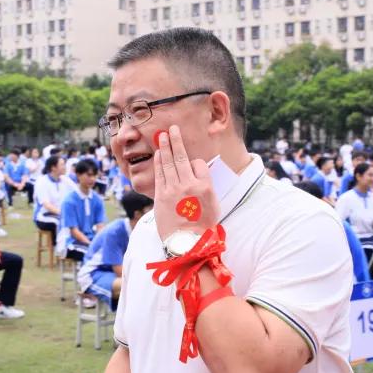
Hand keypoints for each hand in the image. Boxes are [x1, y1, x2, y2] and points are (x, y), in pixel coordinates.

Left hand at [152, 126, 219, 240]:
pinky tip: (158, 154)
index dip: (195, 162)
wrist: (187, 243)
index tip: (193, 164)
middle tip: (171, 128)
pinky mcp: (161, 196)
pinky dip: (158, 163)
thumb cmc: (203, 226)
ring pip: (168, 163)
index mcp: (205, 187)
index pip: (199, 164)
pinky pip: (159, 174)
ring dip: (164, 147)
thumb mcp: (214, 205)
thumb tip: (200, 174)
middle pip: (181, 157)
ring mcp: (173, 190)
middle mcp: (189, 185)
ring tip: (162, 136)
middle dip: (176, 140)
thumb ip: (207, 187)